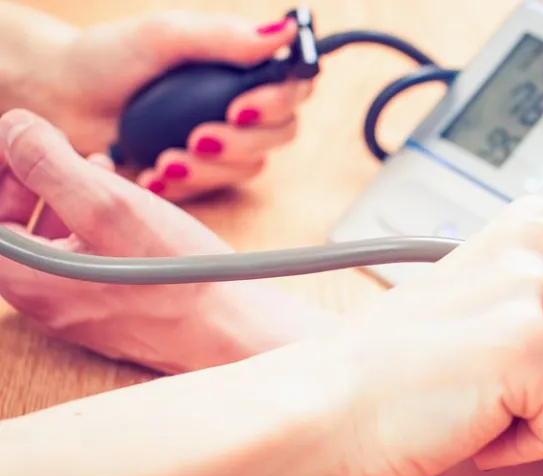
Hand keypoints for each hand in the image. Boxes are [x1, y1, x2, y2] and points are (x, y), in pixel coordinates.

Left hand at [0, 109, 331, 372]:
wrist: (237, 332)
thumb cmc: (179, 277)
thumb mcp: (109, 205)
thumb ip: (48, 163)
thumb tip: (13, 129)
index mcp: (26, 276)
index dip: (3, 168)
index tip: (28, 138)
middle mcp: (41, 299)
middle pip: (9, 227)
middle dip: (29, 179)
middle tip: (64, 149)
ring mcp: (75, 308)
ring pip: (45, 240)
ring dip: (62, 196)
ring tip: (99, 168)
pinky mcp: (110, 309)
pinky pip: (80, 258)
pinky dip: (91, 222)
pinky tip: (127, 205)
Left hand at [22, 9, 310, 201]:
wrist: (59, 98)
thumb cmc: (108, 58)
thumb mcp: (163, 36)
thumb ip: (224, 37)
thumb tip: (284, 29)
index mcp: (242, 65)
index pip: (294, 84)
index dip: (280, 101)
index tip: (241, 108)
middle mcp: (241, 103)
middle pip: (282, 132)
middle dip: (243, 142)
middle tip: (199, 137)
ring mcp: (223, 141)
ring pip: (250, 166)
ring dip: (210, 168)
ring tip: (165, 161)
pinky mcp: (200, 172)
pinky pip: (214, 189)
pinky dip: (185, 187)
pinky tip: (153, 176)